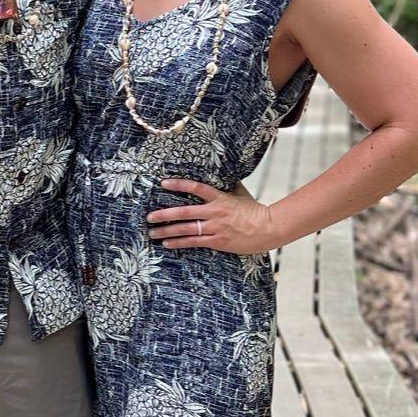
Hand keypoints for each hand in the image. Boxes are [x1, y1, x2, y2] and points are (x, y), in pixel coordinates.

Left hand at [146, 178, 277, 253]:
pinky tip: (167, 243)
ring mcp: (215, 228)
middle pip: (184, 212)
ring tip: (152, 232)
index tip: (163, 183)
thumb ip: (227, 186)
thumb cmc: (254, 210)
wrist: (268, 228)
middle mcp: (215, 212)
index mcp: (220, 198)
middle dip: (164, 214)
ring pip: (186, 229)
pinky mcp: (217, 241)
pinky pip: (194, 242)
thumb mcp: (240, 194)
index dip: (179, 184)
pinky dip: (179, 242)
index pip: (196, 187)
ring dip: (166, 231)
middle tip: (149, 216)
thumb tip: (221, 173)